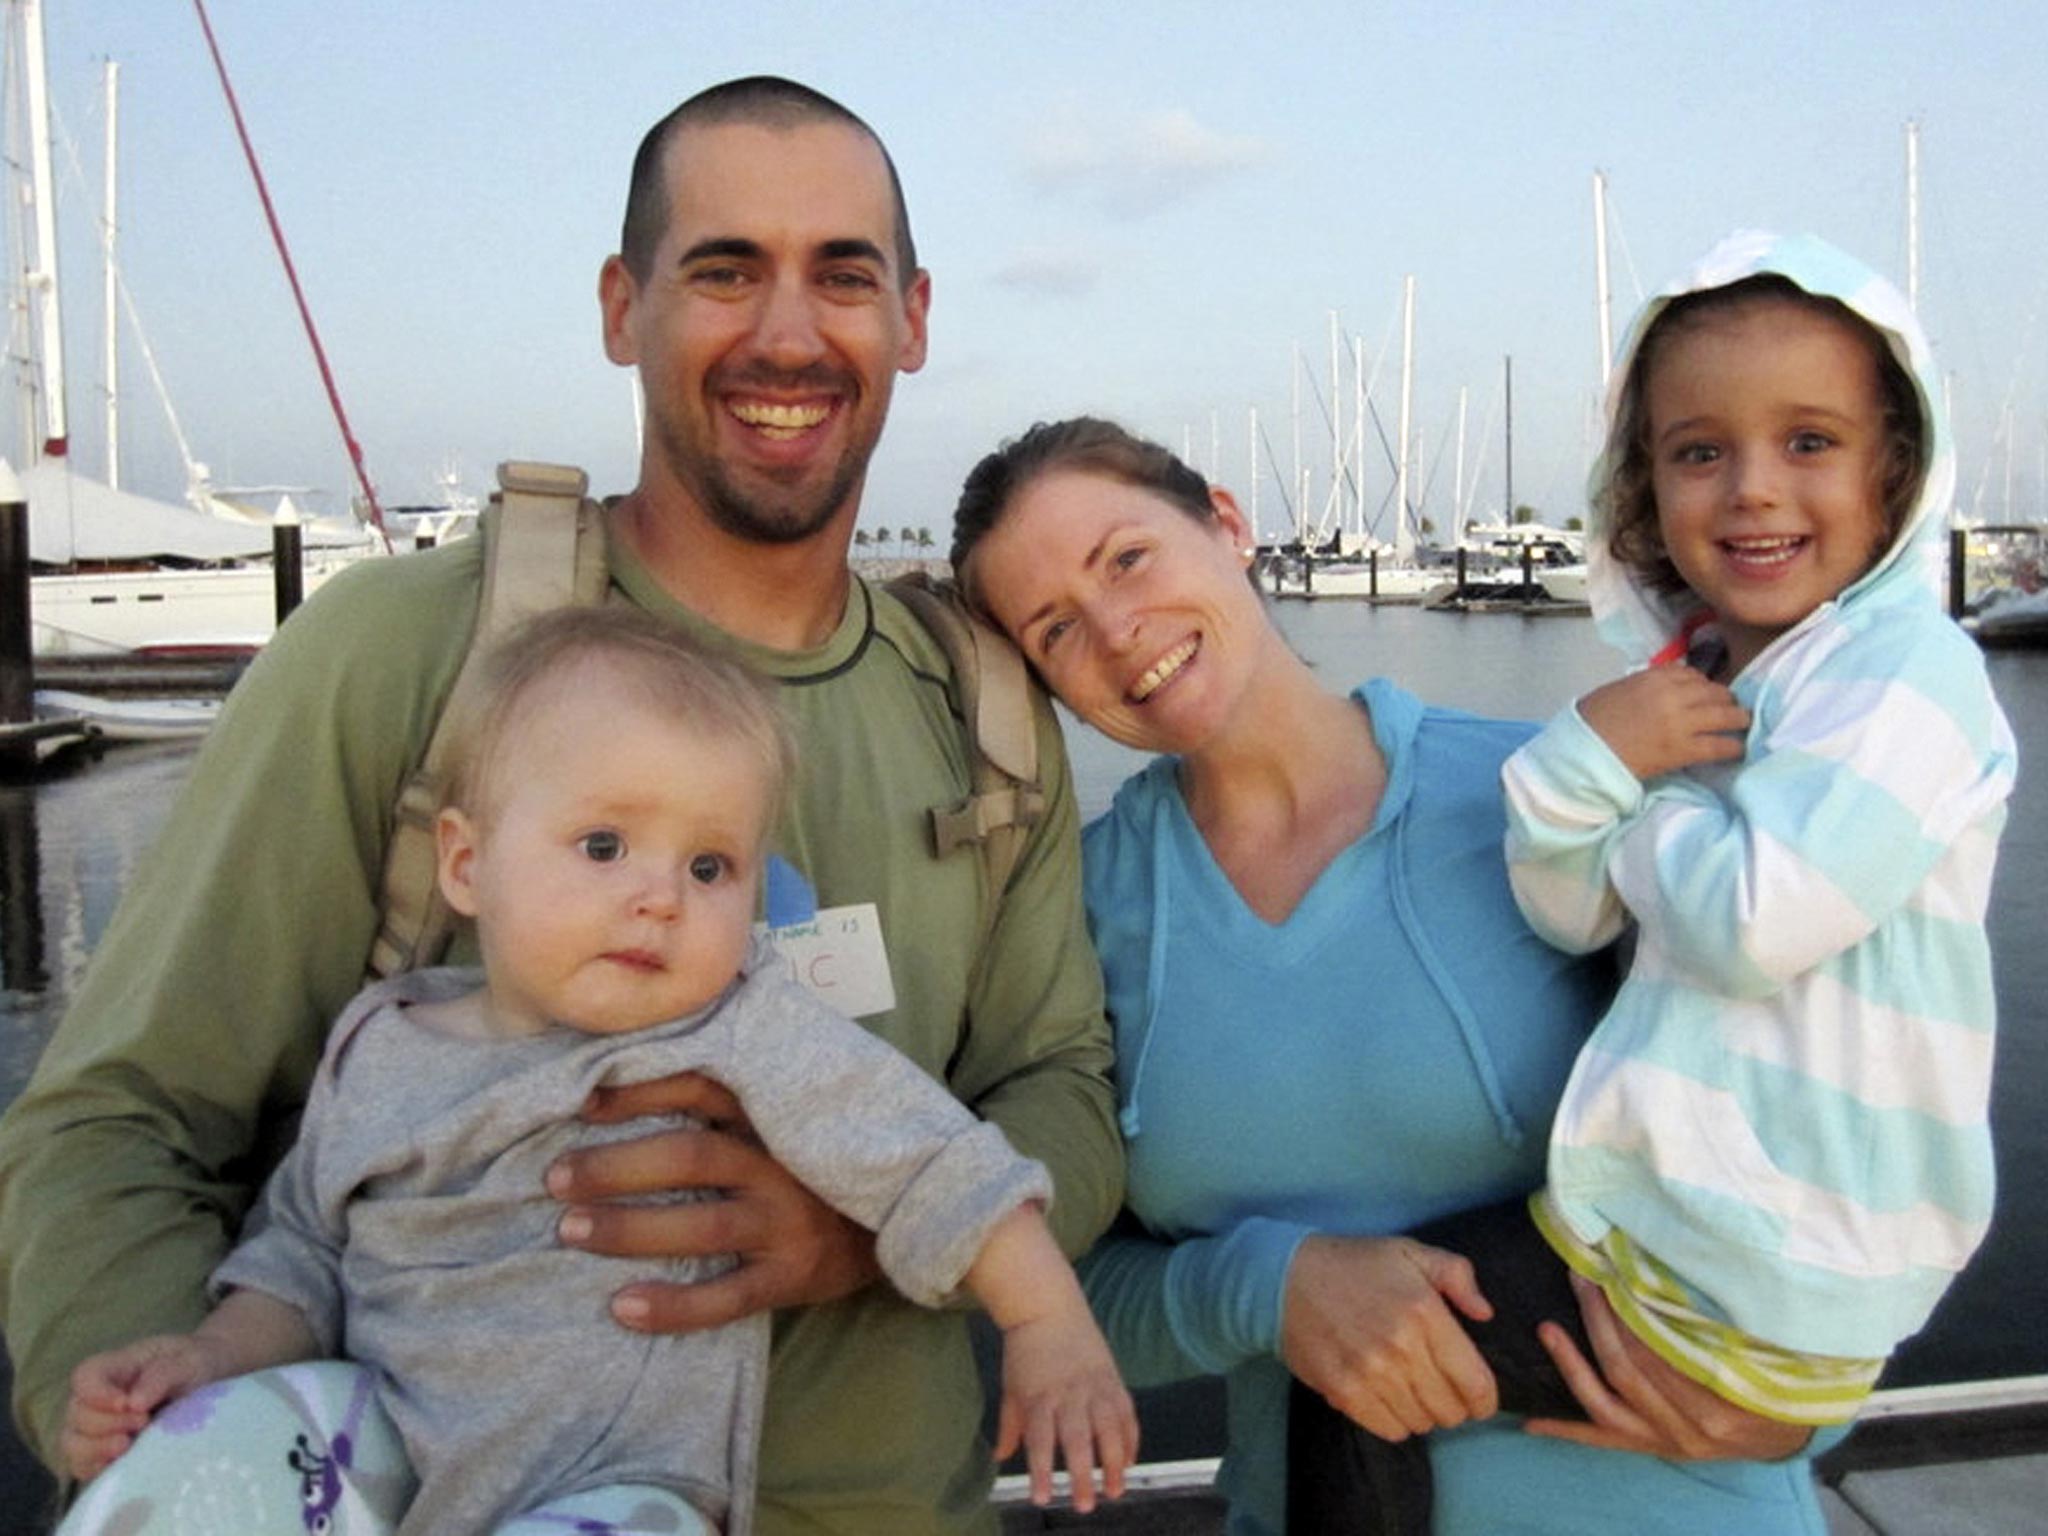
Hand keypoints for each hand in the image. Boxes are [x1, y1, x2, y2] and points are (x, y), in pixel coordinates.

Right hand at [62, 1334, 230, 1480]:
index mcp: (117, 1367)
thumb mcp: (189, 1360)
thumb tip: (134, 1403)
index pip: (85, 1376)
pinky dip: (97, 1468)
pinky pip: (83, 1466)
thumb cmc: (196, 1365)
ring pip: (72, 1443)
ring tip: (129, 1446)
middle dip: (105, 1424)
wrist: (212, 1382)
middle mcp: (99, 1397)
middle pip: (76, 1414)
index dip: (97, 1394)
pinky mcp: (104, 1452)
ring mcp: (98, 1426)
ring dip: (96, 1449)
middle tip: (143, 1422)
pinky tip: (123, 1465)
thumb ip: (163, 1375)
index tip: (127, 1404)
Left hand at [548, 1070, 879, 1330]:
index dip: (640, 1092)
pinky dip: (674, 1306)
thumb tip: (655, 1055)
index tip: (581, 1101)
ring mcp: (786, 1224)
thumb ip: (742, 1092)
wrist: (909, 1215)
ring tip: (570, 1231)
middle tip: (554, 1179)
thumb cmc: (824, 1161)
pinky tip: (622, 1308)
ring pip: (700, 1227)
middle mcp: (778, 1166)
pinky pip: (726, 1297)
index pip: (701, 1089)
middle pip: (688, 1157)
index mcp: (773, 1118)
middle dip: (616, 1167)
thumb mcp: (793, 1114)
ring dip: (629, 1229)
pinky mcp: (791, 1277)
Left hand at [994, 1311, 1138, 1512]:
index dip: (1041, 1470)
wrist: (1048, 1307)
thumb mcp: (1011, 1387)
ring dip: (1114, 1462)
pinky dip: (1130, 1439)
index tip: (1042, 1498)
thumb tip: (1000, 1458)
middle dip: (1082, 1474)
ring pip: (1109, 1428)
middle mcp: (1069, 1393)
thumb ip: (1010, 1425)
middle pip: (1077, 1439)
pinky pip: (1126, 1413)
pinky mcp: (1113, 1379)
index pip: (1040, 1440)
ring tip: (1115, 1491)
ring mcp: (1095, 1385)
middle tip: (1086, 1505)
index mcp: (1039, 1396)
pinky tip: (1128, 1462)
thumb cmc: (1025, 1351)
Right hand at [1281, 1235, 1498, 1440]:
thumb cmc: (1353, 1264)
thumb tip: (1485, 1314)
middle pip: (1450, 1409)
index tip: (1479, 1398)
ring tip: (1411, 1391)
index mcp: (1425, 1313)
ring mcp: (1371, 1373)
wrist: (1285, 1276)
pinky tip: (1389, 1399)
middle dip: (1454, 1405)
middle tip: (1441, 1390)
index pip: (1475, 1382)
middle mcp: (1402, 1348)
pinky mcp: (1344, 1392)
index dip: (1485, 1399)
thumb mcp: (1409, 1252)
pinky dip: (1396, 1422)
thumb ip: (1457, 1275)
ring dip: (1423, 1413)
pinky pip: (1389, 1430)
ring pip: (1421, 1423)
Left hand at [1525, 1276, 1811, 1460]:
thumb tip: (1665, 1267)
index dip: (1628, 1309)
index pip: (1658, 1349)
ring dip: (1572, 1364)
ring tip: (1547, 1329)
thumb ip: (1717, 1322)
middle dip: (1598, 1320)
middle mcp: (1690, 1426)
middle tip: (1579, 1278)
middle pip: (1627, 1369)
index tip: (1609, 1270)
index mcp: (1721, 1398)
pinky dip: (1565, 1430)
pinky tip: (1529, 1421)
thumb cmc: (1772, 1378)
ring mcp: (1666, 1442)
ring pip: (1605, 1403)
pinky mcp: (1651, 1450)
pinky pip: (1601, 1441)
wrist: (1783, 1433)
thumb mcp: (1760, 1350)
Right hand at [1577, 667, 1748, 781]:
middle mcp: (1673, 696)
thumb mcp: (1620, 690)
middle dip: (1725, 699)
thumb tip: (1671, 691)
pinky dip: (1734, 747)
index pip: (1692, 674)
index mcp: (1654, 678)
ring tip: (1743, 724)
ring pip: (1726, 715)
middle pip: (1715, 691)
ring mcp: (1681, 723)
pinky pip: (1721, 746)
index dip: (1702, 685)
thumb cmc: (1593, 722)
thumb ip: (1648, 685)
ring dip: (1738, 719)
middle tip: (1730, 709)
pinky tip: (1739, 750)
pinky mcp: (1684, 750)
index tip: (1704, 694)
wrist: (1585, 754)